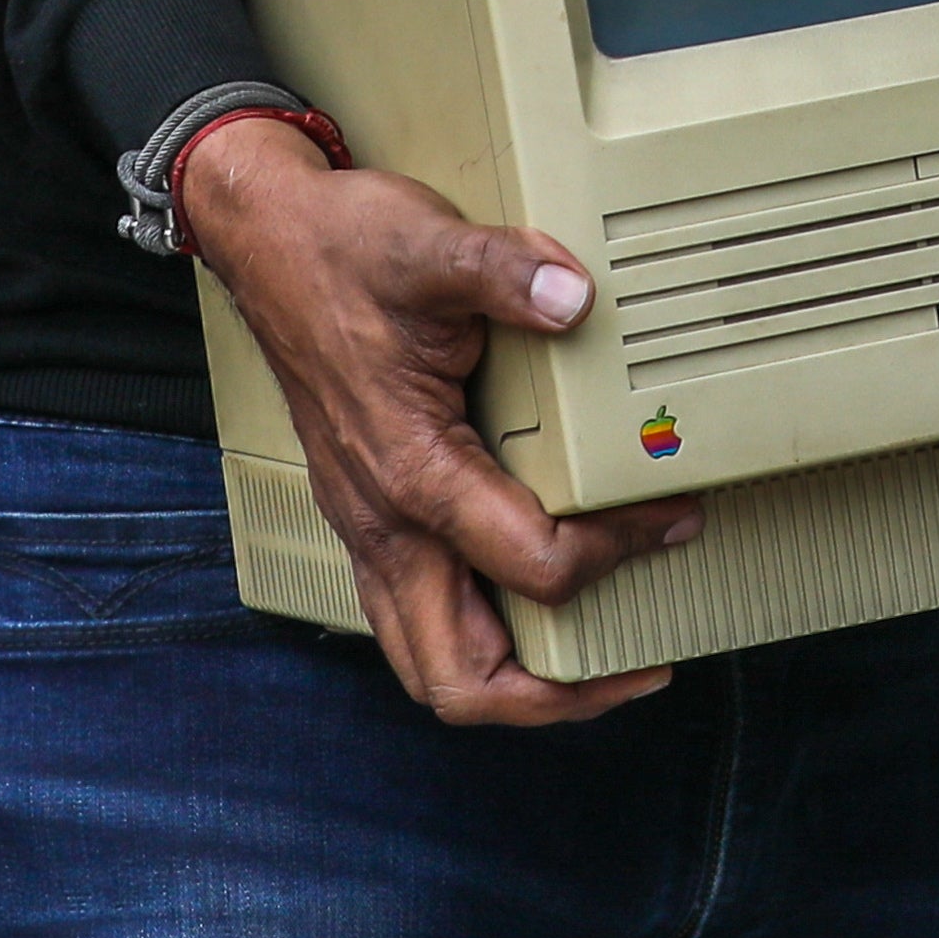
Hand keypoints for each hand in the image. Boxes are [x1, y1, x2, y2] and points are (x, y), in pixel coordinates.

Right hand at [177, 119, 693, 726]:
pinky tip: (533, 599)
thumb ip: (503, 272)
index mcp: (412, 473)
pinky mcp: (371, 515)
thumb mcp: (428, 245)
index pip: (531, 564)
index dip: (617, 549)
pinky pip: (419, 617)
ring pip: (430, 664)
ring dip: (514, 684)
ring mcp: (371, 528)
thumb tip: (574, 297)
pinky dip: (482, 636)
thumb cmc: (341, 250)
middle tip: (637, 668)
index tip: (673, 510)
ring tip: (596, 664)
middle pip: (457, 679)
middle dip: (554, 696)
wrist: (264, 241)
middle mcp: (384, 523)